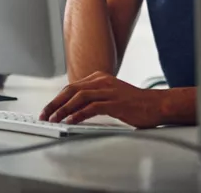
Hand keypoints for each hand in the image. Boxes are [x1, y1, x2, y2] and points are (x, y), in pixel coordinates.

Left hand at [39, 72, 164, 128]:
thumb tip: (73, 111)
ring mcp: (109, 91)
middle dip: (54, 103)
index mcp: (99, 78)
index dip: (56, 99)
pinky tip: (71, 121)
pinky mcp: (115, 103)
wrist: (156, 104)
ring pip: (79, 97)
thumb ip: (94, 99)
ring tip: (54, 120)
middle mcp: (102, 81)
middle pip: (71, 90)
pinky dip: (79, 114)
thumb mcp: (110, 96)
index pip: (71, 87)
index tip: (47, 110)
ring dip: (63, 109)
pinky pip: (92, 107)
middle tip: (44, 115)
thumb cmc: (134, 103)